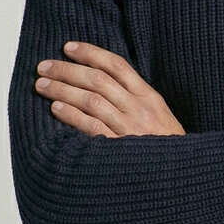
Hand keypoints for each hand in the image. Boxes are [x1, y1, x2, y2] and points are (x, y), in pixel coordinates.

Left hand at [34, 42, 185, 137]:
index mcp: (150, 97)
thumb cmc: (166, 146)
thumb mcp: (159, 116)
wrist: (182, 176)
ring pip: (91, 100)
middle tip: (44, 66)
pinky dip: (73, 115)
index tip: (68, 47)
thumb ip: (135, 99)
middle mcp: (140, 109)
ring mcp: (130, 128)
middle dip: (67, 70)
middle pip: (98, 80)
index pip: (117, 66)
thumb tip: (100, 83)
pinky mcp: (120, 149)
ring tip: (42, 85)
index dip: (91, 53)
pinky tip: (56, 108)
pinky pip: (92, 127)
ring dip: (63, 90)